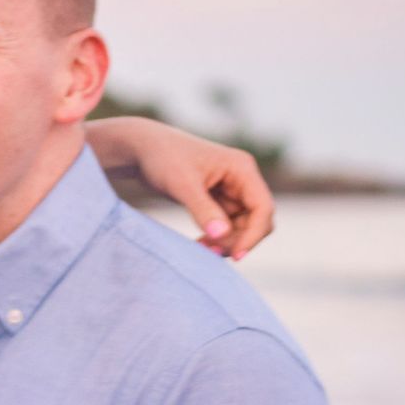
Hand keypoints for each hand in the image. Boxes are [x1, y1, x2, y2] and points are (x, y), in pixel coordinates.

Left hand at [84, 116, 275, 258]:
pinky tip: (200, 244)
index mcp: (242, 168)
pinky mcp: (217, 200)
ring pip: (242, 227)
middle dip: (238, 240)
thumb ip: (203, 210)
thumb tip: (222, 236)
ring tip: (201, 248)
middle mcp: (241, 179)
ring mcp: (231, 190)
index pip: (262, 208)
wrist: (142, 148)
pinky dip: (217, 239)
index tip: (236, 255)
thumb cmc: (162, 157)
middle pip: (257, 221)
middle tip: (210, 252)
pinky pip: (227, 227)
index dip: (254, 235)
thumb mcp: (181, 184)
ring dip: (226, 242)